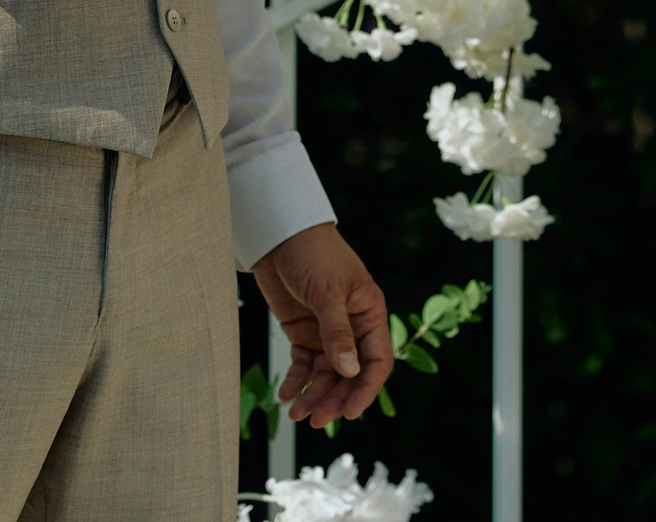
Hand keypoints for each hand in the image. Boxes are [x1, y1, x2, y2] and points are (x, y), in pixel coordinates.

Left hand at [249, 223, 393, 427]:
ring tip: (296, 414)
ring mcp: (326, 332)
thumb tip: (350, 372)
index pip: (377, 360)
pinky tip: (285, 395)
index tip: (351, 412)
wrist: (279, 235)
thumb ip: (337, 333)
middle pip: (350, 374)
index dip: (367, 389)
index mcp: (369, 313)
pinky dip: (296, 380)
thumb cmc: (312, 254)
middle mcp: (352, 327)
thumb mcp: (327, 291)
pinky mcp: (303, 333)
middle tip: (315, 419)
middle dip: (334, 398)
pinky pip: (303, 365)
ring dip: (313, 394)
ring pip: (326, 374)